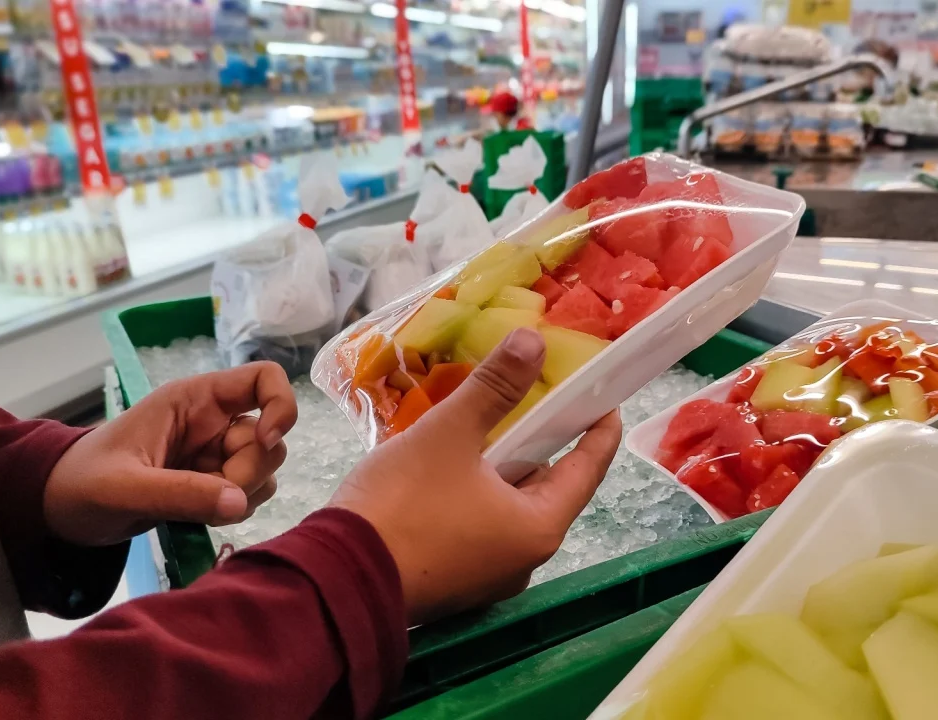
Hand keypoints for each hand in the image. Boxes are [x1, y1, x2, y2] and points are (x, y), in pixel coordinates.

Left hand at [45, 362, 298, 545]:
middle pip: (270, 437)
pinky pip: (248, 494)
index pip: (264, 378)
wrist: (58, 511)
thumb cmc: (80, 484)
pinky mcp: (212, 484)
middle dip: (249, 471)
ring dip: (241, 494)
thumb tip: (239, 501)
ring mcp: (215, 454)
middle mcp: (213, 422)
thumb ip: (179, 493)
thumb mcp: (122, 488)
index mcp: (194, 400)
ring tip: (194, 507)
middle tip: (212, 495)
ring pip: (263, 469)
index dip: (280, 406)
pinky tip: (196, 516)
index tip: (264, 443)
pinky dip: (233, 509)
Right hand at [329, 328, 622, 623]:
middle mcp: (525, 559)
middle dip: (541, 443)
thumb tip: (532, 341)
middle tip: (531, 398)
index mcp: (539, 527)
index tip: (604, 397)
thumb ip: (495, 386)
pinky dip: (478, 494)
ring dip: (503, 468)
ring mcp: (489, 577)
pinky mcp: (456, 582)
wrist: (334, 579)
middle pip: (548, 488)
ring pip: (510, 507)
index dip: (599, 428)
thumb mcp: (450, 434)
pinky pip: (482, 527)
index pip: (589, 469)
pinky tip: (453, 466)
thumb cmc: (402, 505)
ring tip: (485, 425)